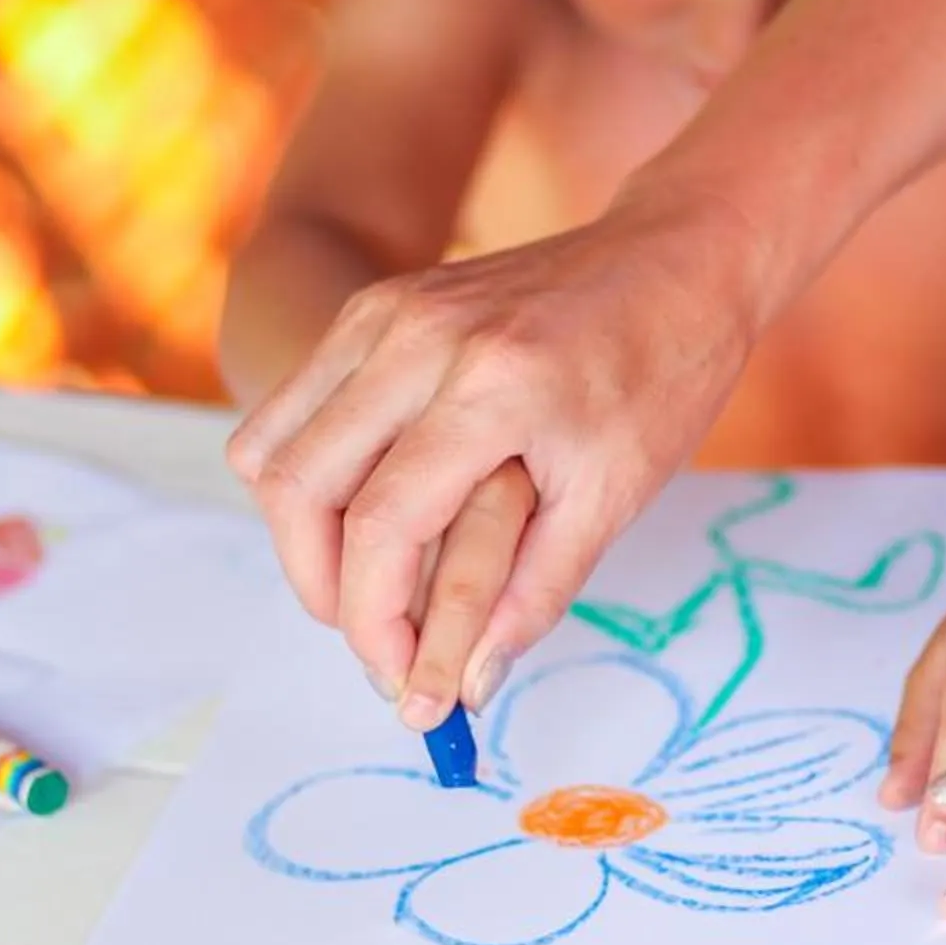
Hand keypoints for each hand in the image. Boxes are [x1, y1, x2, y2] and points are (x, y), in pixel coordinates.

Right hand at [226, 195, 766, 722]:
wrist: (674, 259)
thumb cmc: (662, 373)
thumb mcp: (615, 495)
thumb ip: (534, 592)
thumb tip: (468, 685)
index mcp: (491, 386)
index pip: (380, 525)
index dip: (375, 623)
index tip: (404, 682)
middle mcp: (418, 338)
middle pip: (298, 486)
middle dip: (320, 589)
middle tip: (375, 644)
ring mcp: (384, 311)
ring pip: (271, 445)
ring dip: (300, 535)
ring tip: (364, 587)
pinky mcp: (373, 305)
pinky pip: (294, 405)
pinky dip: (307, 475)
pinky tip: (366, 516)